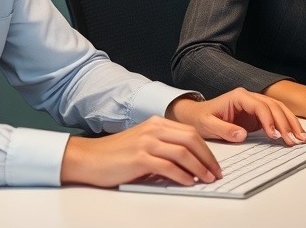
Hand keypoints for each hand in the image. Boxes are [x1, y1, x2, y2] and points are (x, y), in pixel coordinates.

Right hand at [60, 116, 220, 187]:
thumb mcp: (143, 142)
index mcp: (156, 123)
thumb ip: (164, 146)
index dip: (207, 149)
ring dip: (199, 168)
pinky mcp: (139, 158)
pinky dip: (182, 175)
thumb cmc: (116, 154)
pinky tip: (188, 182)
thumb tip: (190, 162)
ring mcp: (146, 142)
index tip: (214, 163)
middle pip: (191, 139)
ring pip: (183, 153)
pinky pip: (168, 167)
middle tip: (215, 172)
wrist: (89, 158)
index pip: (190, 132)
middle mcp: (153, 129)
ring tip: (206, 179)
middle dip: (208, 158)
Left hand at [165, 87, 305, 146]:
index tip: (274, 135)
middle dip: (286, 122)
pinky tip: (294, 135)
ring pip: (279, 109)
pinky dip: (286, 125)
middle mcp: (250, 98)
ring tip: (301, 138)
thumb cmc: (201, 118)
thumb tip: (242, 135)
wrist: (197, 116)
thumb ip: (223, 129)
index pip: (260, 106)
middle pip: (274, 106)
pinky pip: (276, 118)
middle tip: (294, 139)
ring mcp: (255, 105)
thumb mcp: (207, 125)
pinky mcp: (257, 115)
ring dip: (291, 123)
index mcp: (239, 96)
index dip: (269, 119)